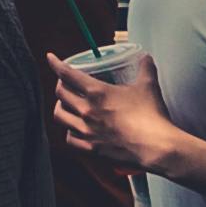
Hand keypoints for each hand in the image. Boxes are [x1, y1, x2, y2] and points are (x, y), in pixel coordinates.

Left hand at [52, 56, 172, 179]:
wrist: (155, 147)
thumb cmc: (150, 116)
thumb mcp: (148, 86)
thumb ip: (145, 68)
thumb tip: (145, 57)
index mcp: (97, 92)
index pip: (67, 74)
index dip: (56, 63)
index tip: (50, 58)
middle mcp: (86, 110)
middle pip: (60, 93)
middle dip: (60, 85)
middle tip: (65, 83)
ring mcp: (86, 131)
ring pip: (59, 115)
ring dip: (60, 107)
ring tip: (66, 104)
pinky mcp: (91, 148)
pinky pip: (69, 139)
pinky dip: (69, 131)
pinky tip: (74, 129)